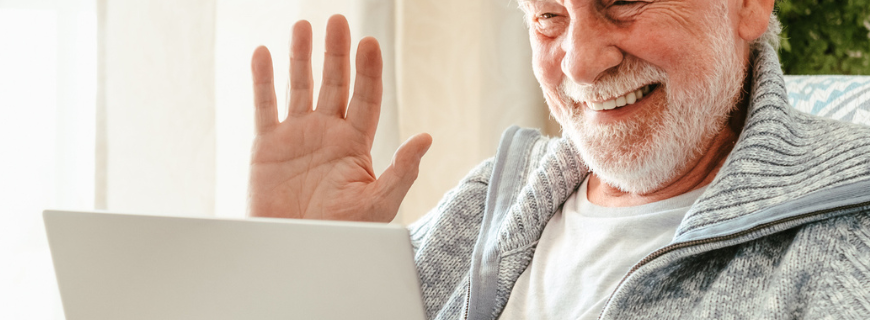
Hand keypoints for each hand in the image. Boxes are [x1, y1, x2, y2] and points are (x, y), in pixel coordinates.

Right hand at [248, 15, 431, 221]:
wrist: (296, 251)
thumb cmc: (342, 233)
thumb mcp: (378, 203)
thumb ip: (401, 170)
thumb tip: (426, 137)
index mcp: (355, 143)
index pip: (366, 98)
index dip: (368, 70)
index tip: (369, 43)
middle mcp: (327, 132)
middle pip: (334, 83)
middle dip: (336, 53)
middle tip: (337, 21)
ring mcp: (296, 135)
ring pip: (300, 86)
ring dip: (301, 56)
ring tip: (303, 25)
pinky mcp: (267, 145)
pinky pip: (264, 106)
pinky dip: (263, 80)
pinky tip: (264, 54)